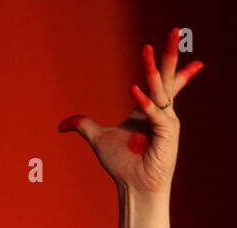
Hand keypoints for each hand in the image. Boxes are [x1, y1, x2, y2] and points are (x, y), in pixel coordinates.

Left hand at [58, 26, 202, 195]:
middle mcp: (161, 114)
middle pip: (167, 77)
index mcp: (150, 111)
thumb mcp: (98, 139)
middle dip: (169, 54)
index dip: (169, 66)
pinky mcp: (167, 135)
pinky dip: (145, 102)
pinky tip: (134, 91)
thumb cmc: (122, 166)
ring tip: (146, 51)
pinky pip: (156, 114)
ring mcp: (167, 123)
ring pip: (161, 90)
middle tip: (173, 30)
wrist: (134, 187)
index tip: (171, 47)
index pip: (162, 82)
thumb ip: (84, 126)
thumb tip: (63, 124)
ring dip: (152, 71)